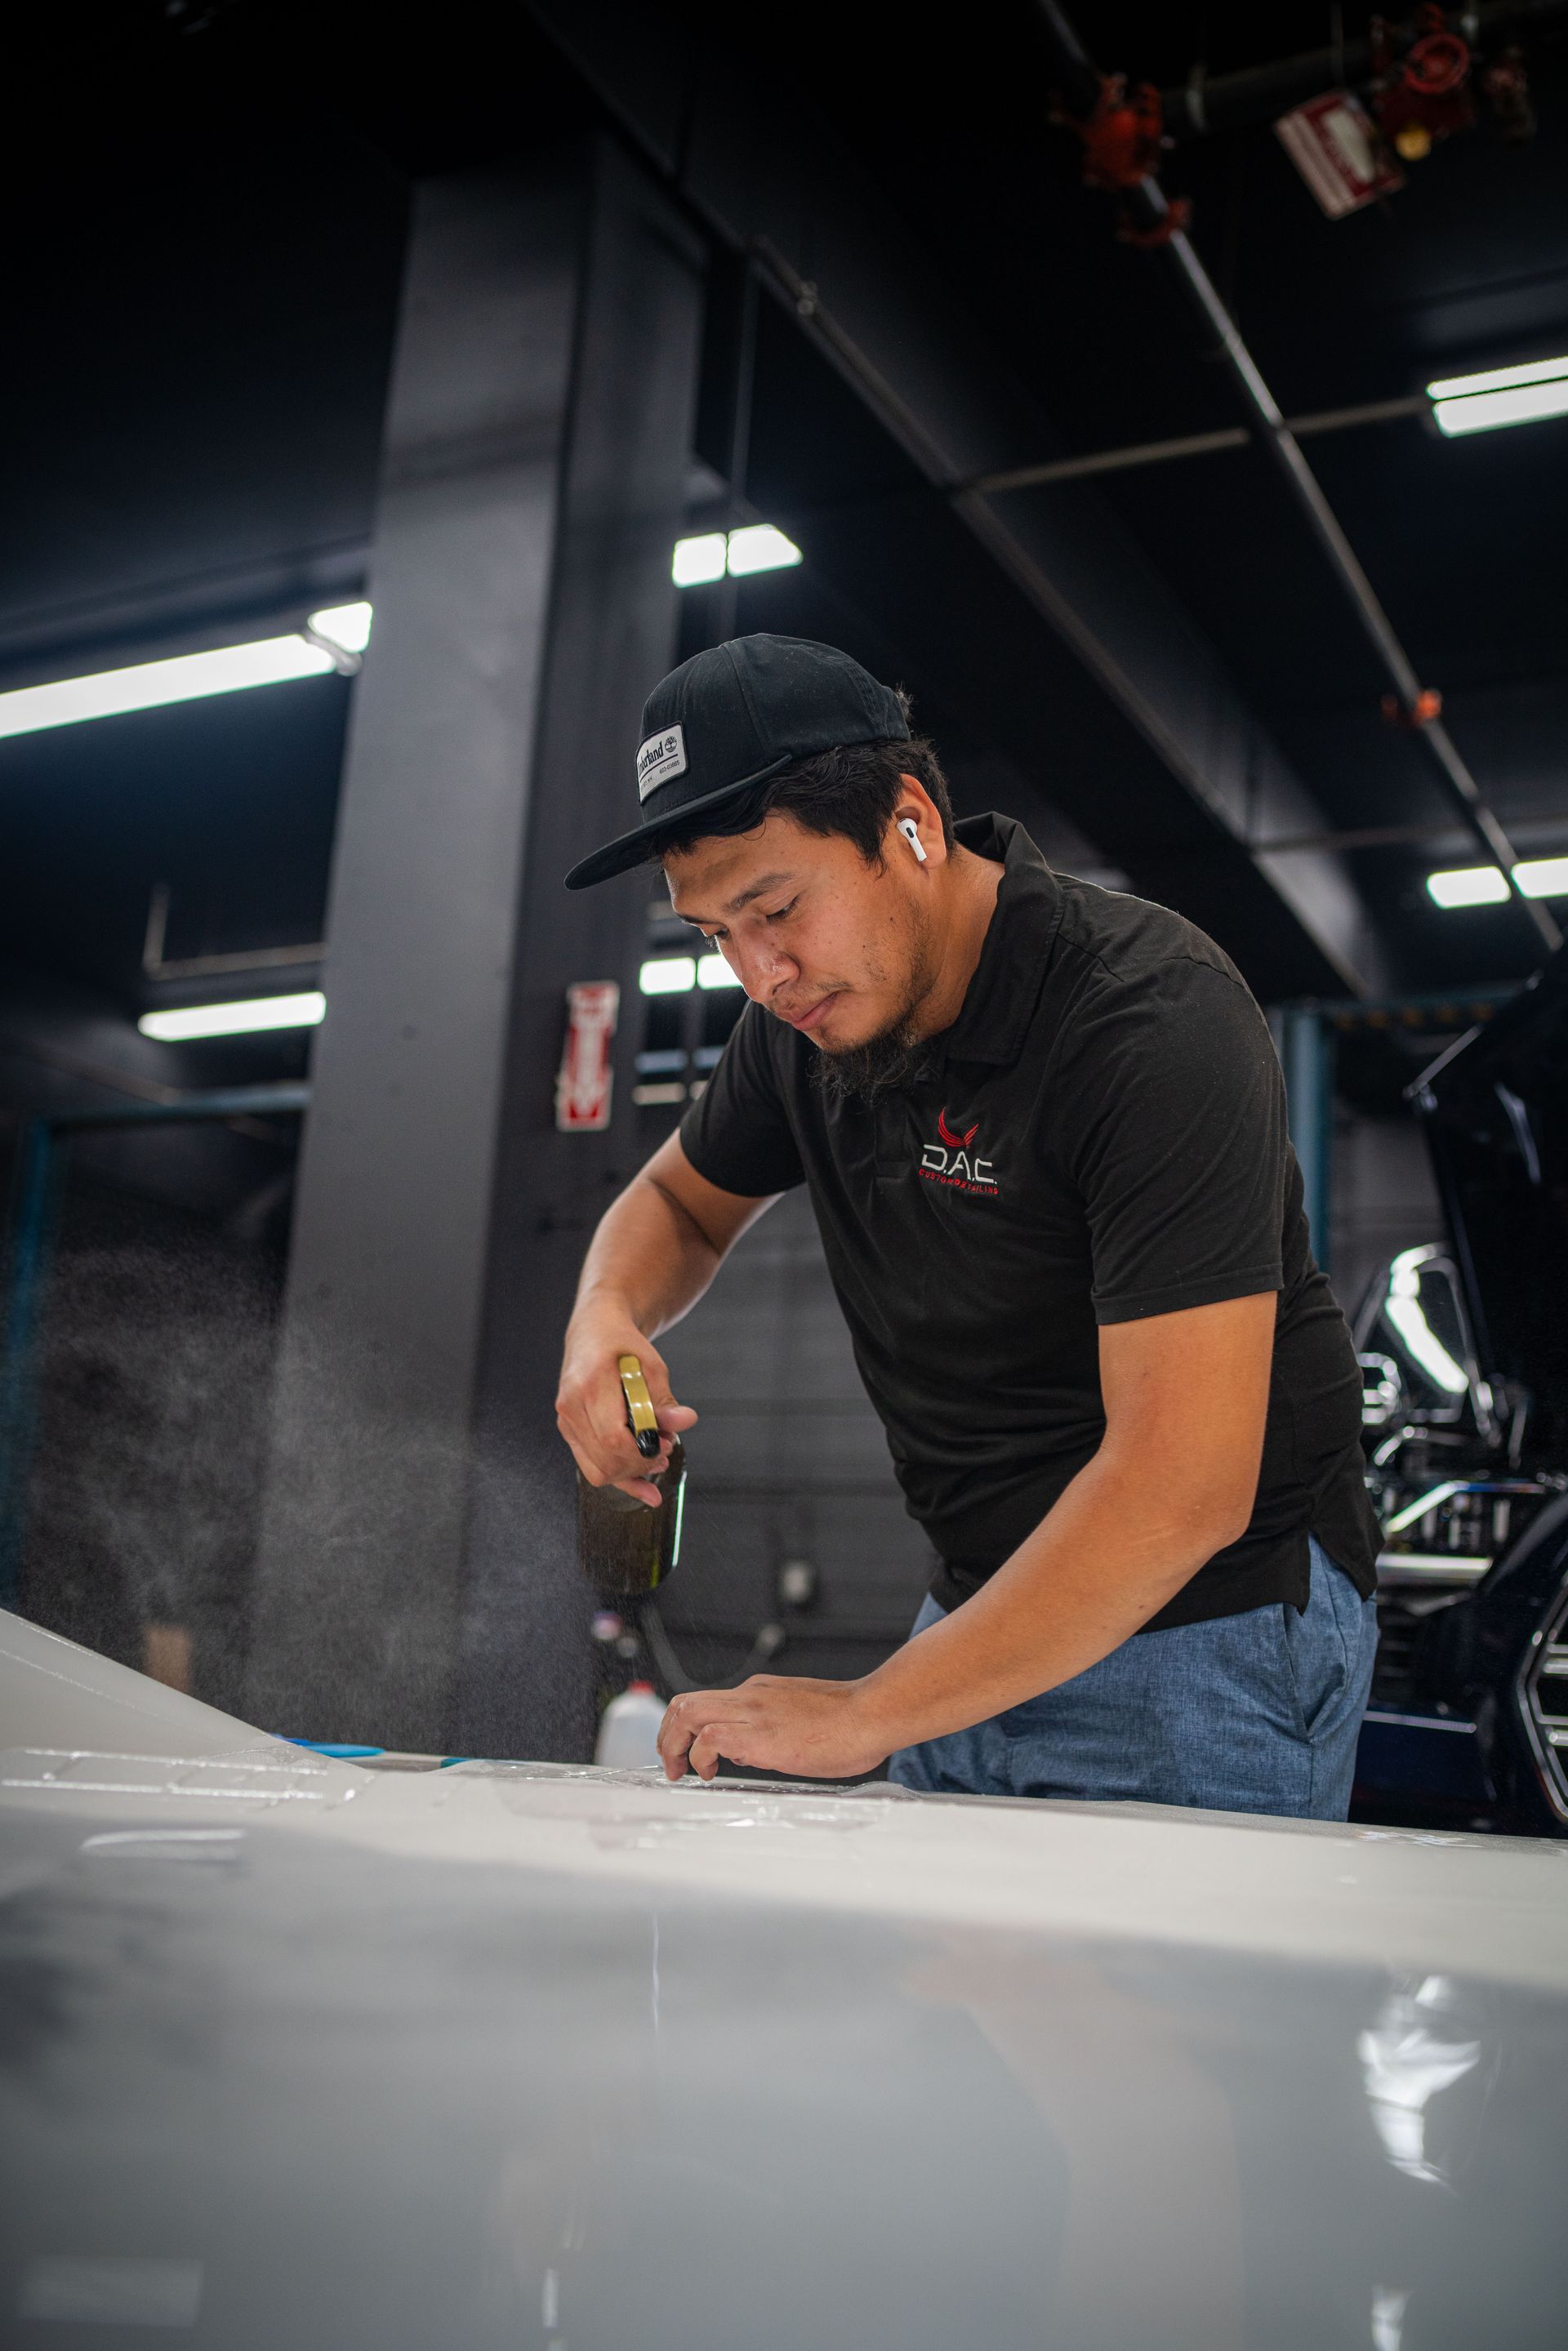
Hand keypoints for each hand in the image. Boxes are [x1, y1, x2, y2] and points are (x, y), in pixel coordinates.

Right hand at [555, 1301, 697, 1506]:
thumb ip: (664, 1399)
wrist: (594, 1332)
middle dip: (641, 1463)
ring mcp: (565, 1420)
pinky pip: (591, 1467)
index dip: (642, 1451)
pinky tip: (645, 1490)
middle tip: (666, 1449)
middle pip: (605, 1458)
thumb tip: (684, 1422)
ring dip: (631, 1473)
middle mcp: (570, 1404)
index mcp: (590, 1383)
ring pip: (596, 1470)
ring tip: (658, 1458)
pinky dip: (620, 1480)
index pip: (613, 1437)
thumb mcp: (651, 1365)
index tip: (666, 1444)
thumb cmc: (622, 1346)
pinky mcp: (568, 1430)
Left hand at [657, 1675, 891, 1782]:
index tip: (686, 1753)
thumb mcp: (801, 1720)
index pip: (708, 1702)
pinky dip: (699, 1756)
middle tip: (672, 1764)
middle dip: (668, 1735)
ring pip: (688, 1713)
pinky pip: (709, 1738)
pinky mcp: (759, 1734)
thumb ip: (772, 1730)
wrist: (871, 1714)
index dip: (686, 1727)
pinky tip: (710, 1773)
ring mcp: (753, 1712)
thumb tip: (749, 1752)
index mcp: (761, 1692)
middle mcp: (750, 1696)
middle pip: (685, 1702)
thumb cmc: (849, 1722)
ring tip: (680, 1770)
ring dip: (674, 1745)